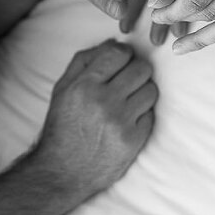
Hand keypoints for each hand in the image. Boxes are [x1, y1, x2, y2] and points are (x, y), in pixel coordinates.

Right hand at [33, 40, 157, 200]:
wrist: (62, 171)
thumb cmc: (63, 126)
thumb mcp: (63, 89)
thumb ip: (85, 61)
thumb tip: (114, 42)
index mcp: (83, 86)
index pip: (119, 53)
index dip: (125, 55)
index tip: (122, 62)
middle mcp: (103, 101)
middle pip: (142, 69)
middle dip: (137, 72)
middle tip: (127, 82)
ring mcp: (121, 121)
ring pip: (151, 90)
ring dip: (142, 93)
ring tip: (127, 102)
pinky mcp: (135, 139)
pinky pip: (151, 114)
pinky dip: (142, 115)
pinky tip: (127, 121)